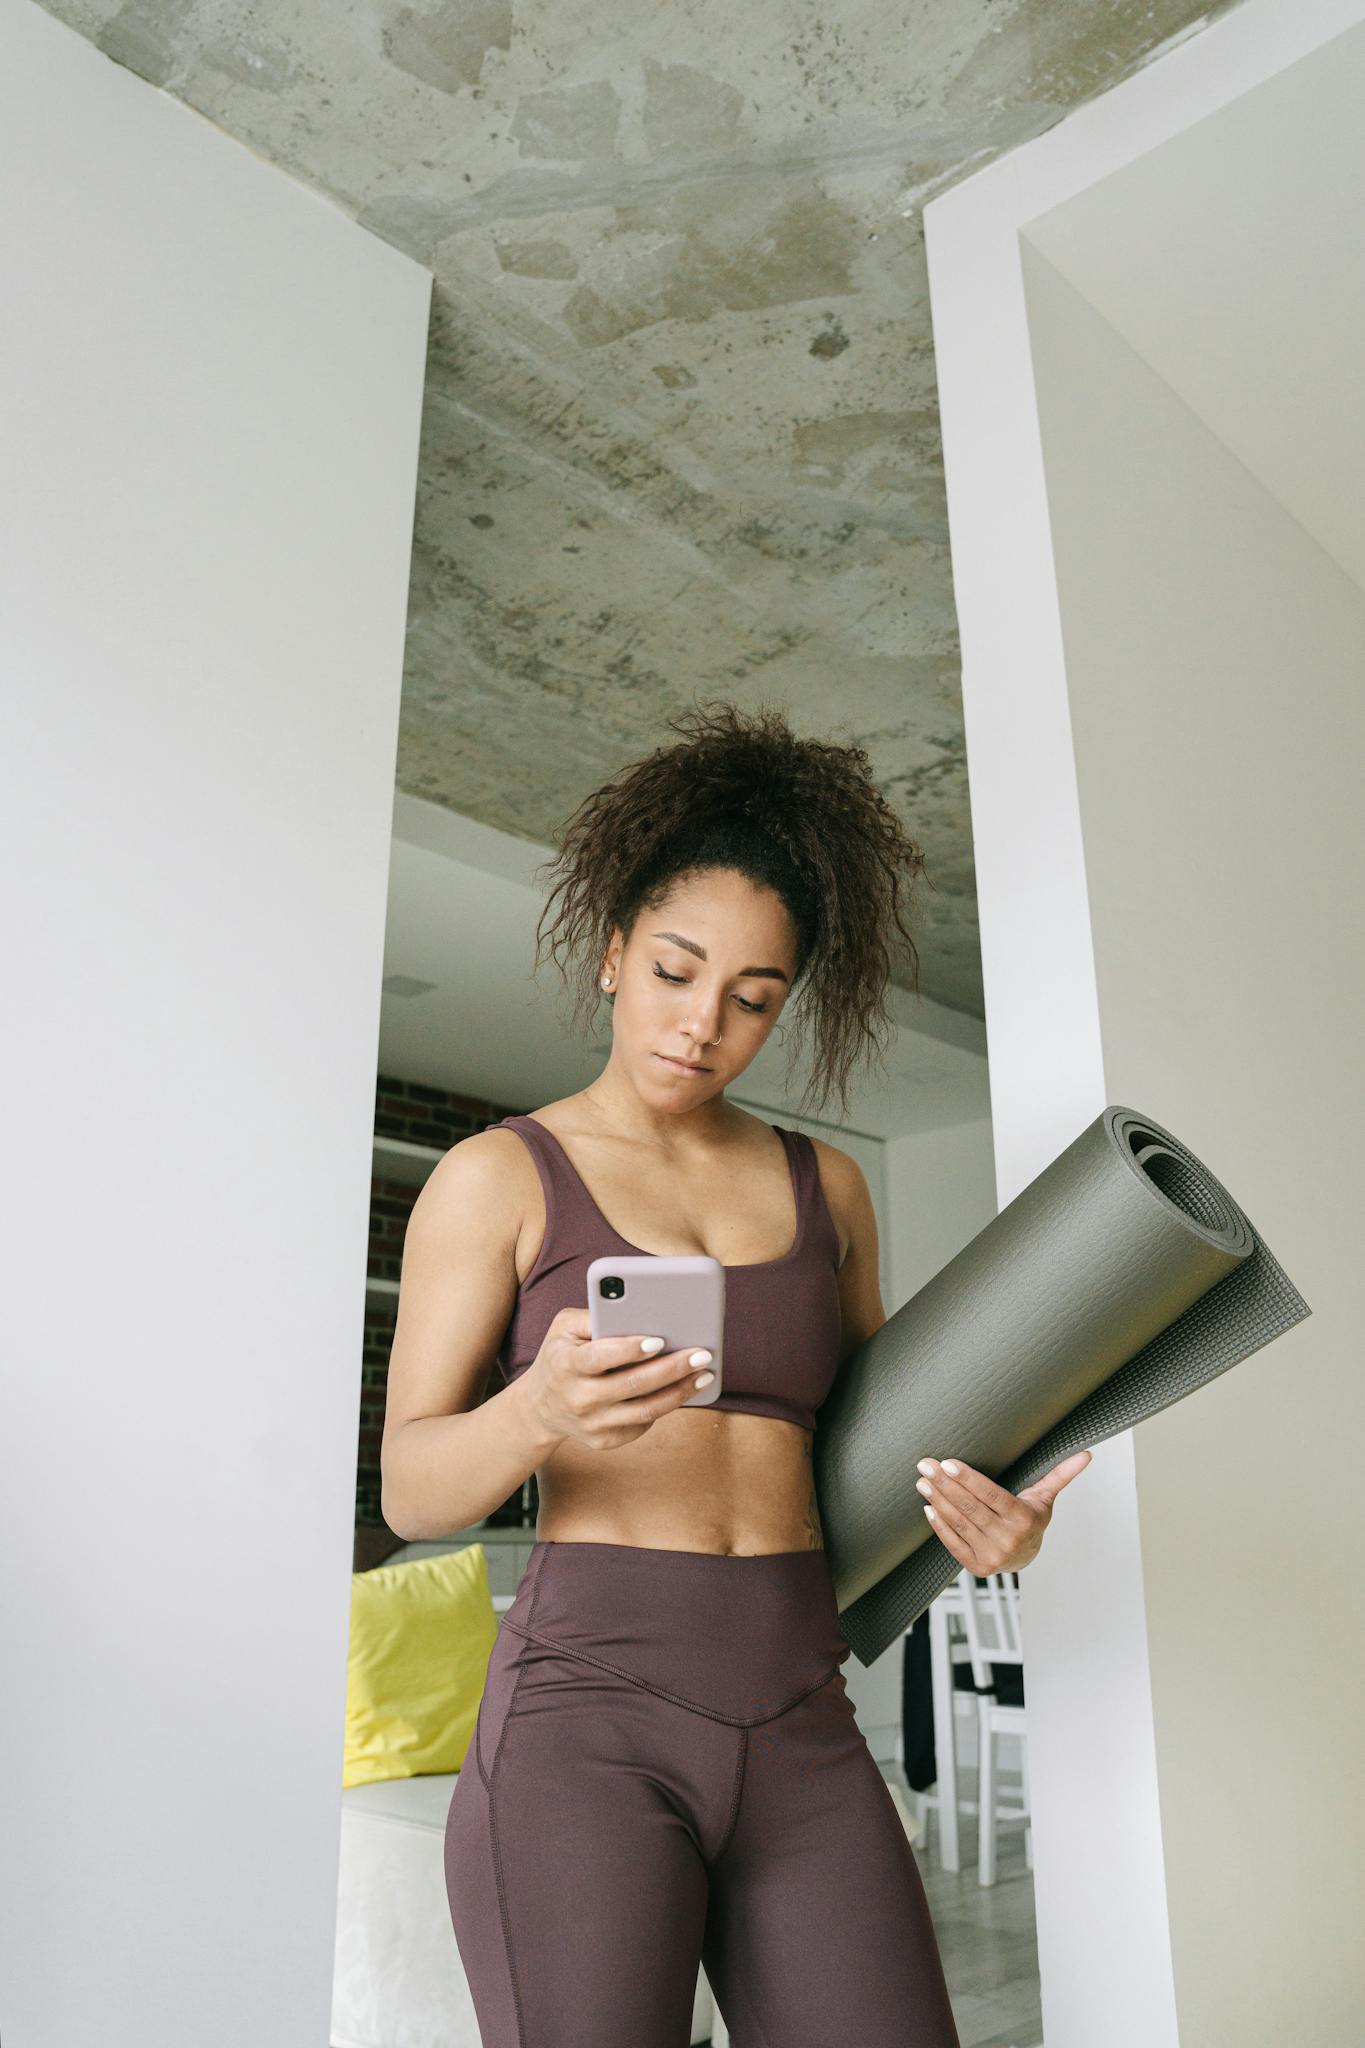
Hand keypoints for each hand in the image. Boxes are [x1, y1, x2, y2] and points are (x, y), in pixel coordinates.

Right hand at [523, 1306, 714, 1450]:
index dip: (630, 1349)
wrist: (540, 1407)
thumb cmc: (560, 1355)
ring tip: (704, 1374)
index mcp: (566, 1365)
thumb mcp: (564, 1328)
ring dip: (680, 1392)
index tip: (659, 1339)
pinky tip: (683, 1389)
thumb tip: (636, 1308)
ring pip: (645, 1410)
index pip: (600, 1357)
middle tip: (702, 1354)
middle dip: (672, 1368)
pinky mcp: (604, 1440)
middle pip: (632, 1385)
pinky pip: (642, 1424)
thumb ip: (594, 1315)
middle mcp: (578, 1398)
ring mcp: (591, 1424)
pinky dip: (666, 1406)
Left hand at [913, 1449, 1093, 1574]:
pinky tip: (929, 1507)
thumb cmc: (1031, 1519)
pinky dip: (939, 1525)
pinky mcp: (978, 1567)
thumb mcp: (1043, 1497)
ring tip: (923, 1482)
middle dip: (945, 1484)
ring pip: (960, 1523)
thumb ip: (1060, 1475)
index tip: (948, 1463)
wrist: (1026, 1557)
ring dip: (938, 1500)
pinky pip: (954, 1544)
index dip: (968, 1479)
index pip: (991, 1495)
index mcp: (1024, 1519)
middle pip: (971, 1508)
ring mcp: (992, 1556)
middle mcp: (1008, 1539)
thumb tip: (1086, 1455)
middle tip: (926, 1465)